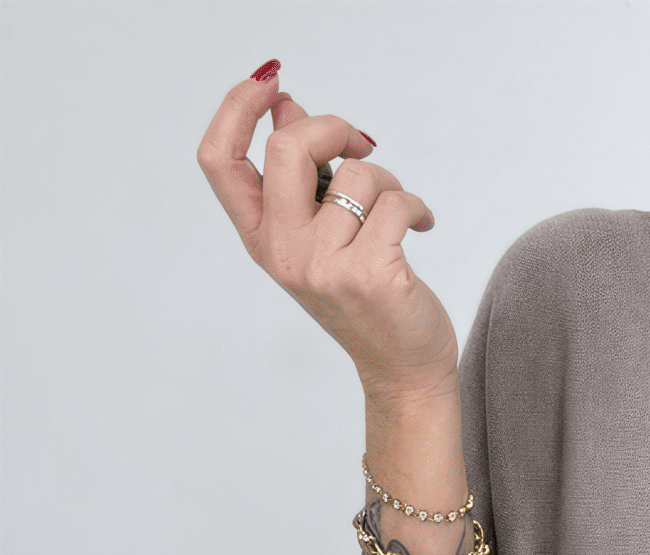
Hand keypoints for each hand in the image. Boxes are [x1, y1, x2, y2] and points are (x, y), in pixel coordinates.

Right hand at [196, 63, 458, 401]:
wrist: (401, 369)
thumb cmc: (364, 298)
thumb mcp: (319, 236)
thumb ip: (301, 177)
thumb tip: (287, 106)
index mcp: (261, 239)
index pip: (219, 161)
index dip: (236, 109)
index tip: (270, 82)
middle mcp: (284, 253)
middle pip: (286, 148)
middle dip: (332, 127)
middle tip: (361, 144)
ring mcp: (324, 267)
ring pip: (357, 174)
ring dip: (388, 181)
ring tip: (396, 213)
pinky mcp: (370, 275)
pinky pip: (394, 202)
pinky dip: (415, 206)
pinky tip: (421, 226)